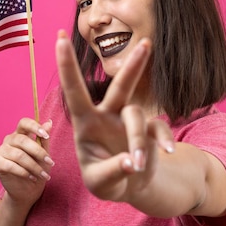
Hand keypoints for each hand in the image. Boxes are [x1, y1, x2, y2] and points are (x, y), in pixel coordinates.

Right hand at [0, 118, 53, 206]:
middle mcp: (9, 140)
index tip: (46, 136)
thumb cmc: (36, 169)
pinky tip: (32, 177)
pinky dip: (24, 172)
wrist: (28, 191)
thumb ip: (44, 140)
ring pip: (18, 155)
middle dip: (38, 152)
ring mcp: (1, 151)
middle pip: (22, 140)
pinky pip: (10, 166)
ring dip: (34, 166)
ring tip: (43, 175)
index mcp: (20, 134)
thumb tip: (49, 122)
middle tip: (50, 162)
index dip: (34, 127)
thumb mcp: (43, 155)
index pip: (24, 123)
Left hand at [55, 30, 173, 201]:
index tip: (59, 38)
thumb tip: (133, 163)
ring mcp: (129, 121)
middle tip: (145, 43)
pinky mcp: (150, 130)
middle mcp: (107, 115)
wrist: (127, 187)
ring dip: (138, 140)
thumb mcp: (99, 183)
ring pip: (137, 117)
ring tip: (138, 165)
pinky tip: (167, 153)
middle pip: (119, 87)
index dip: (67, 65)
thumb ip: (112, 172)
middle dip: (132, 67)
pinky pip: (158, 130)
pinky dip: (164, 141)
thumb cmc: (104, 179)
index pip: (74, 91)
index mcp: (85, 123)